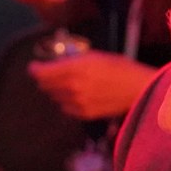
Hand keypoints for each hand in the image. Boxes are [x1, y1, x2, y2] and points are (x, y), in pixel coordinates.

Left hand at [29, 52, 159, 119]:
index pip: (43, 72)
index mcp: (75, 69)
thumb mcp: (94, 56)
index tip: (33, 67)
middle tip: (50, 74)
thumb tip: (57, 63)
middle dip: (45, 79)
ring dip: (56, 90)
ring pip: (55, 97)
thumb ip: (73, 60)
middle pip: (46, 86)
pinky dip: (66, 101)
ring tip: (68, 83)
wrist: (137, 89)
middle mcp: (72, 87)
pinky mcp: (84, 114)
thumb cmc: (119, 67)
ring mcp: (77, 103)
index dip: (35, 69)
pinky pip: (66, 108)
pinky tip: (77, 95)